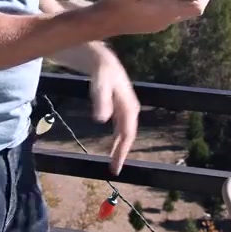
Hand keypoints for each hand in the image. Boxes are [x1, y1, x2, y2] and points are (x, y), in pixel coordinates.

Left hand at [88, 48, 139, 175]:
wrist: (104, 62)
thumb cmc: (102, 73)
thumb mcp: (100, 86)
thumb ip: (101, 101)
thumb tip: (101, 120)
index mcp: (129, 108)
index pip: (127, 135)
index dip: (122, 152)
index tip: (116, 167)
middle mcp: (131, 111)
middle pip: (128, 137)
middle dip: (122, 153)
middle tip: (114, 170)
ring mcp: (126, 110)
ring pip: (125, 134)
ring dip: (120, 148)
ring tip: (114, 162)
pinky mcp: (120, 109)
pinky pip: (121, 129)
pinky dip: (117, 139)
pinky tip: (112, 146)